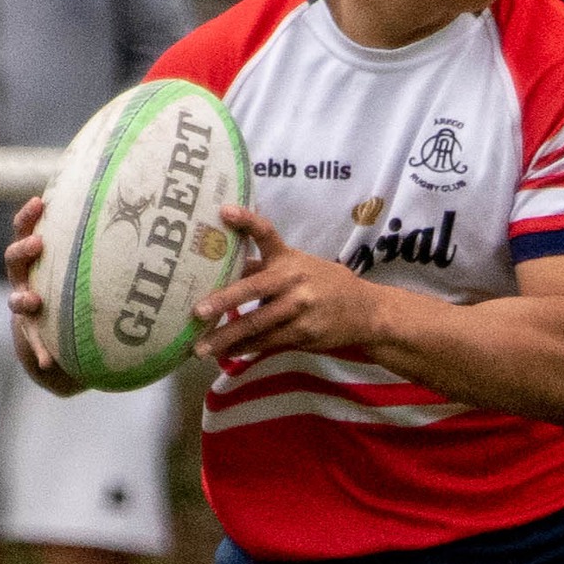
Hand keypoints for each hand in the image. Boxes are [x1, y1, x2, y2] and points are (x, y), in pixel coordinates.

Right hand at [5, 197, 82, 395]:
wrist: (66, 327)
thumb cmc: (82, 286)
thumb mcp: (87, 265)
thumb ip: (101, 246)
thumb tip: (140, 213)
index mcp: (36, 257)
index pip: (25, 230)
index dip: (28, 216)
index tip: (40, 202)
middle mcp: (25, 279)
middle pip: (13, 260)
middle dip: (23, 250)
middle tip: (38, 243)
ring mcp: (25, 306)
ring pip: (16, 300)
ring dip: (22, 300)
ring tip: (34, 302)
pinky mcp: (31, 332)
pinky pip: (33, 342)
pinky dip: (40, 351)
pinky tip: (48, 361)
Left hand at [192, 205, 380, 359]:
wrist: (365, 312)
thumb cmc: (324, 285)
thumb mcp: (299, 267)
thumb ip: (264, 268)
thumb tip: (225, 265)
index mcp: (289, 258)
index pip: (266, 233)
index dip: (246, 221)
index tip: (224, 211)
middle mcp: (293, 279)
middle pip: (253, 289)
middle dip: (224, 301)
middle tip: (197, 311)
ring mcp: (299, 308)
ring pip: (257, 324)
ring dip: (227, 337)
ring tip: (201, 347)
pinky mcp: (304, 333)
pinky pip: (268, 342)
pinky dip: (245, 348)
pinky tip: (227, 353)